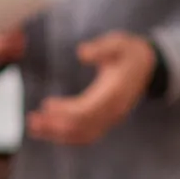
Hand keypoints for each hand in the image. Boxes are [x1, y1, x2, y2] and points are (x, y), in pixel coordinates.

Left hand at [27, 32, 156, 146]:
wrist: (147, 65)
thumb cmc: (129, 52)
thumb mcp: (118, 43)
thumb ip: (102, 48)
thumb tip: (81, 53)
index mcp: (115, 94)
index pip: (88, 111)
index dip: (66, 111)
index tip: (46, 105)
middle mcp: (114, 111)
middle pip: (82, 126)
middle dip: (56, 126)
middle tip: (32, 120)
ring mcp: (111, 117)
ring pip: (83, 134)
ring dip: (58, 134)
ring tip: (35, 127)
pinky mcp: (106, 119)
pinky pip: (86, 133)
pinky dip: (68, 135)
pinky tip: (50, 130)